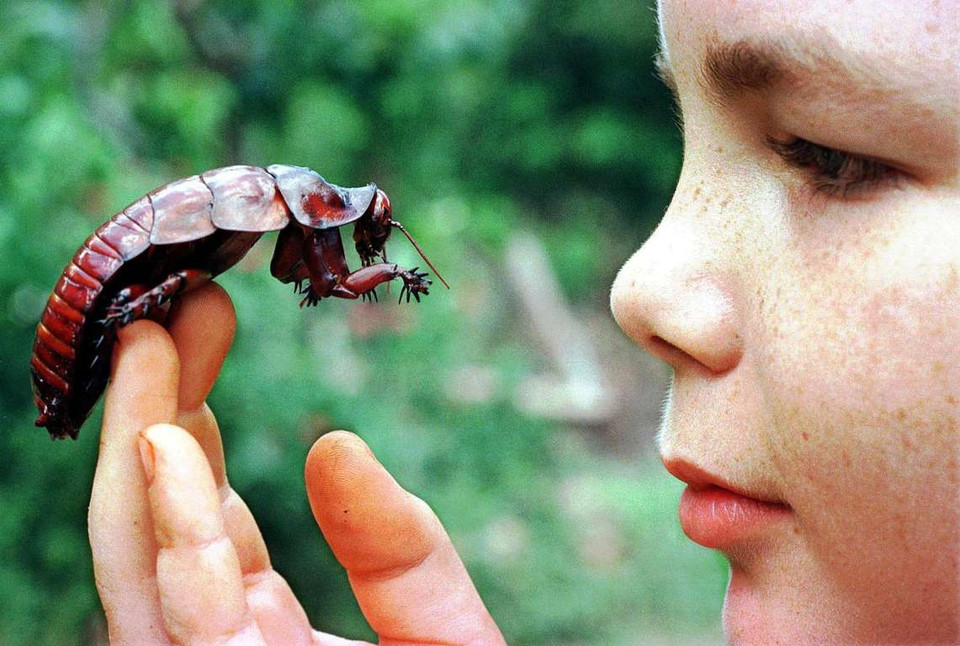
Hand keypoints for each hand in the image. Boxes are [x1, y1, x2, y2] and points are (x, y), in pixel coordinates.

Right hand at [88, 283, 503, 644]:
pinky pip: (187, 626)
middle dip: (152, 420)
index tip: (201, 338)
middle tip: (168, 318)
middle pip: (161, 536)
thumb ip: (399, 556)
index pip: (204, 528)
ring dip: (141, 452)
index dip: (191, 426)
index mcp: (267, 638)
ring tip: (154, 349)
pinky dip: (171, 534)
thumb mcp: (445, 638)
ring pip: (145, 572)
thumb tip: (331, 445)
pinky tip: (169, 444)